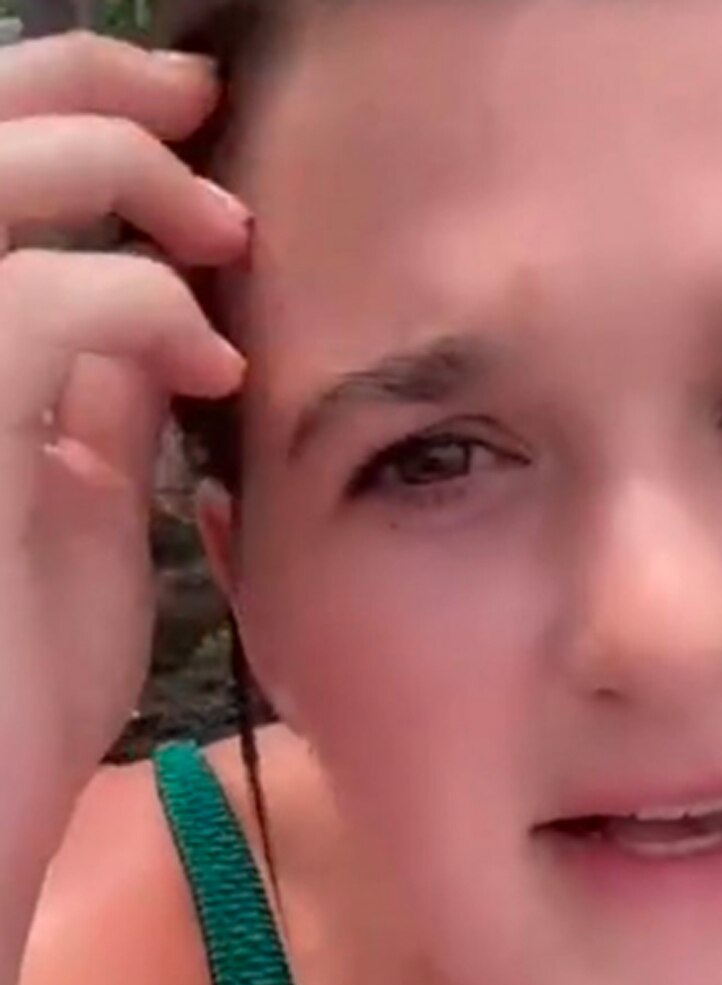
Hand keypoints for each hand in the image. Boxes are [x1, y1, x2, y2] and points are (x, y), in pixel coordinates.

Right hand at [0, 31, 249, 984]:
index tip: (187, 116)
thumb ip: (89, 408)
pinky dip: (142, 308)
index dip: (68, 103)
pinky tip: (208, 368)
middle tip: (200, 107)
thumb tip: (145, 323)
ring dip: (121, 179)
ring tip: (222, 237)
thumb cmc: (21, 677)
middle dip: (87, 91)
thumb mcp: (75, 512)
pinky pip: (41, 308)